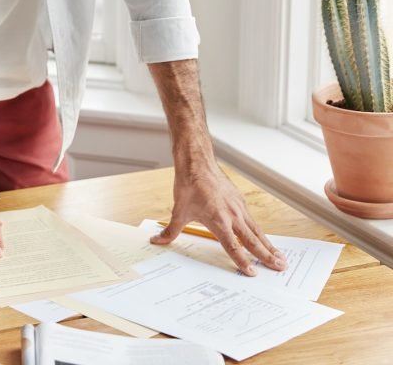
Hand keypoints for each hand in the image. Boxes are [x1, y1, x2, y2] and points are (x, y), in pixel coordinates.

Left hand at [150, 165, 287, 274]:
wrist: (197, 163)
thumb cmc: (189, 185)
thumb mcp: (179, 211)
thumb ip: (171, 230)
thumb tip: (157, 241)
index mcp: (219, 220)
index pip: (233, 246)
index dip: (242, 261)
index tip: (252, 273)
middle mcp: (232, 215)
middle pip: (253, 240)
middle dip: (267, 255)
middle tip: (280, 267)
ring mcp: (238, 207)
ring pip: (257, 230)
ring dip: (268, 244)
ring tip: (280, 257)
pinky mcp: (240, 200)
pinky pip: (252, 220)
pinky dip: (260, 231)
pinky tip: (264, 238)